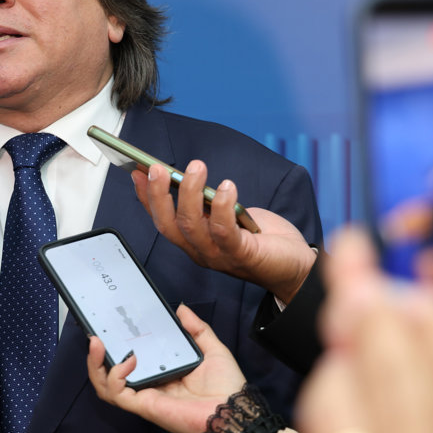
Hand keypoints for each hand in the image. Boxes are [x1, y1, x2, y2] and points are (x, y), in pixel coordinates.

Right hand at [86, 304, 245, 432]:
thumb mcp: (212, 349)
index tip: (111, 326)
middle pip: (111, 375)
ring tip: (96, 343)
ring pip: (106, 386)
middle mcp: (150, 386)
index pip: (131, 361)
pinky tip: (128, 359)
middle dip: (96, 357)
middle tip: (94, 336)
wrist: (236, 412)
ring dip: (96, 366)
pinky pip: (118, 394)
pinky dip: (115, 375)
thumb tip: (180, 309)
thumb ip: (196, 329)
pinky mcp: (145, 405)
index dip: (117, 346)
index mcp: (163, 374)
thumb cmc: (228, 386)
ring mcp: (145, 397)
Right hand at [133, 160, 315, 303]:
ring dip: (189, 193)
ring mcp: (218, 255)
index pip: (162, 221)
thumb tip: (190, 176)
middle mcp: (200, 251)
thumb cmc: (261, 238)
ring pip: (191, 226)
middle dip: (158, 195)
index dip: (147, 198)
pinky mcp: (241, 254)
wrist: (294, 267)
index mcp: (194, 242)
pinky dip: (221, 205)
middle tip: (158, 168)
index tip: (138, 172)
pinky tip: (226, 186)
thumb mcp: (228, 214)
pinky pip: (224, 231)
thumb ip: (209, 202)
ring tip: (196, 166)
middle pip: (168, 225)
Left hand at [298, 230, 432, 432]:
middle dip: (364, 291)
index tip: (402, 278)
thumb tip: (421, 313)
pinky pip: (322, 429)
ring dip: (345, 343)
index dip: (414, 298)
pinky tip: (351, 382)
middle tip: (354, 251)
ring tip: (359, 323)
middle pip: (379, 342)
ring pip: (334, 378)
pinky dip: (332, 391)